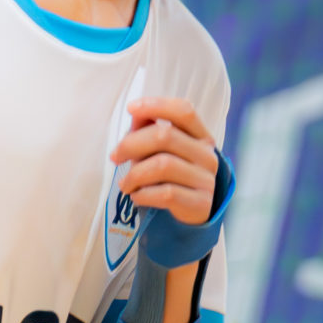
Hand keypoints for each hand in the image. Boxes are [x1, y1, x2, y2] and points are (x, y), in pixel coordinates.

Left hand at [113, 95, 218, 227]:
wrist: (190, 216)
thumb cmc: (172, 179)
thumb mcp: (161, 153)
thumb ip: (149, 132)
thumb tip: (135, 115)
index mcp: (200, 137)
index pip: (184, 111)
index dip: (157, 106)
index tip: (131, 109)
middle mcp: (207, 155)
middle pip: (165, 136)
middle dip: (132, 144)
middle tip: (115, 157)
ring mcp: (206, 179)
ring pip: (163, 165)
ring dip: (135, 174)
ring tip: (125, 184)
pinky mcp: (200, 203)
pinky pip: (166, 193)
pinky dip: (144, 194)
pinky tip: (136, 196)